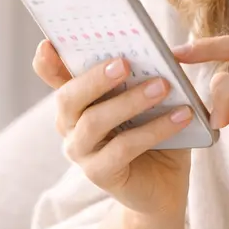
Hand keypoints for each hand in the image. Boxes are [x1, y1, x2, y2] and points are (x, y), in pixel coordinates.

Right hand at [32, 40, 192, 218]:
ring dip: (130, 101)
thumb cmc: (154, 133)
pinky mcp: (99, 174)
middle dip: (95, 78)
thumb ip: (146, 75)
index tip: (49, 43)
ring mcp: (80, 151)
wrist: (164, 184)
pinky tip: (181, 116)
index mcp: (77, 99)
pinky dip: (155, 129)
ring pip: (95, 122)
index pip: (52, 75)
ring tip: (162, 86)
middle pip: (68, 97)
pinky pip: (124, 147)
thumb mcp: (149, 99)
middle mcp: (69, 124)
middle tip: (124, 63)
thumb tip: (165, 50)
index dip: (46, 61)